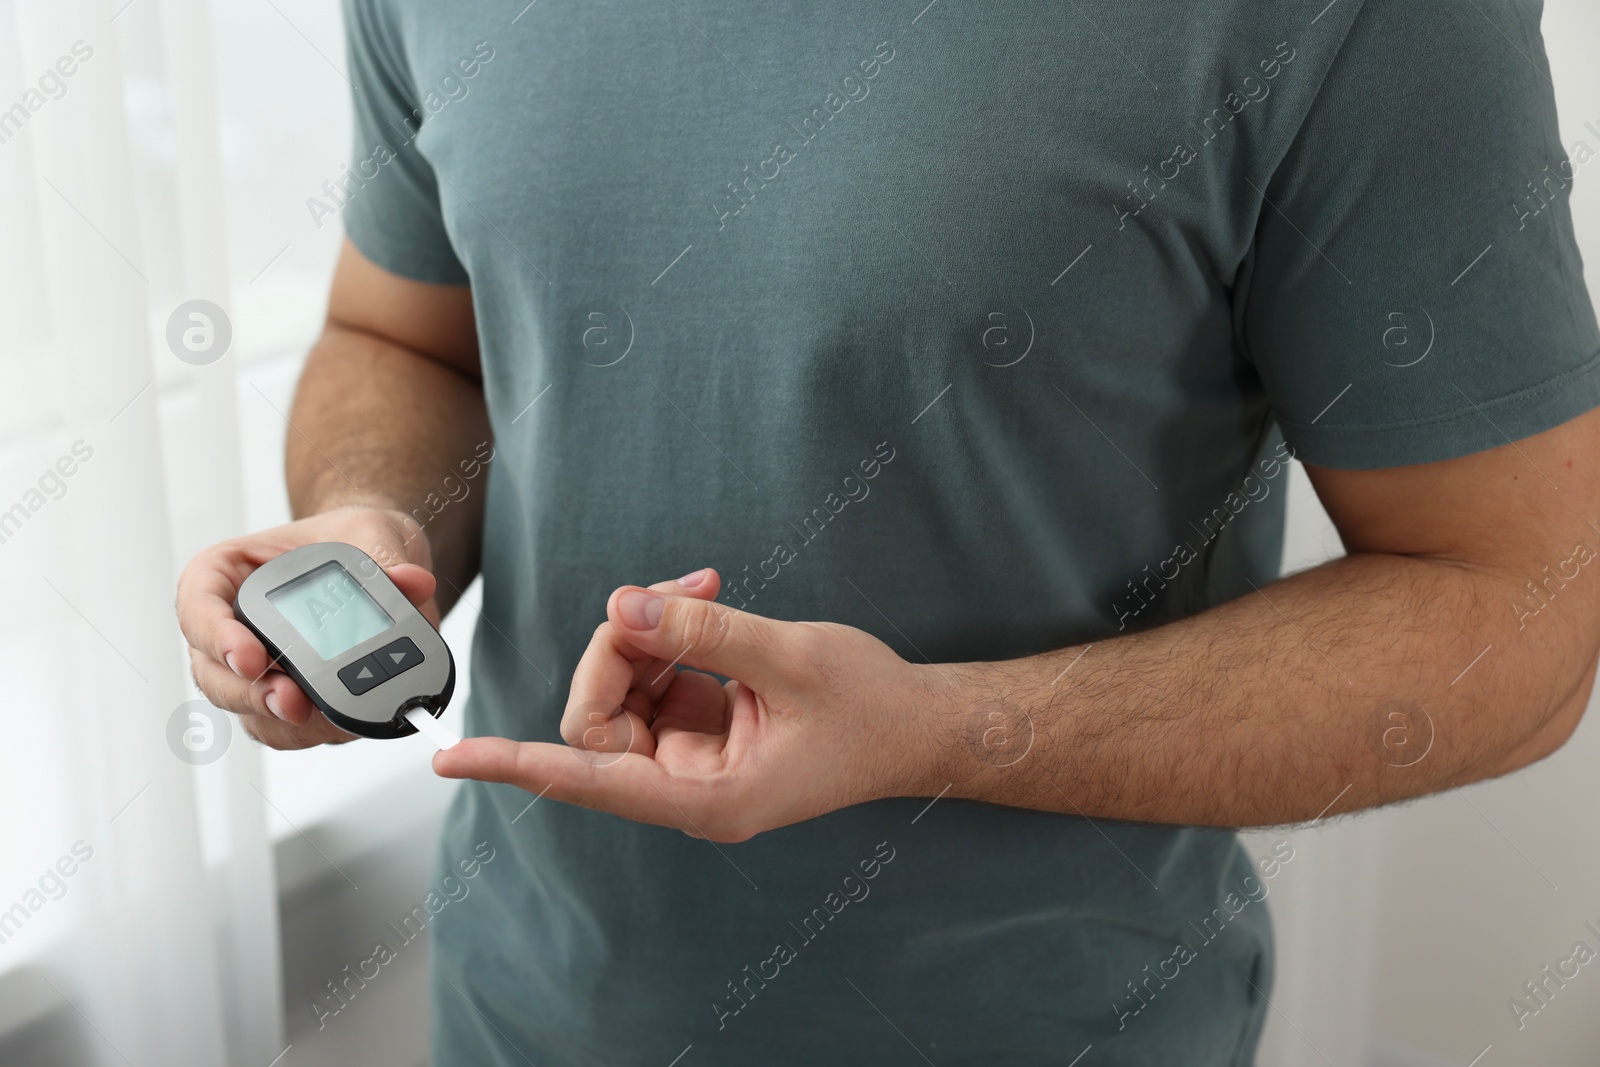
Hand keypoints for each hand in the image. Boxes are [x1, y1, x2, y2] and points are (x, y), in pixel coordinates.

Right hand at [176, 505, 437, 748]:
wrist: (378, 563)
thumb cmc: (352, 537)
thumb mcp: (369, 529)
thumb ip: (384, 553)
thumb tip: (413, 582)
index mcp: (227, 573)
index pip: (198, 605)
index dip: (216, 637)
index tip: (252, 658)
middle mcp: (231, 626)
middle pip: (213, 673)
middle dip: (251, 695)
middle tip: (292, 702)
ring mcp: (256, 669)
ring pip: (246, 710)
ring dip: (282, 721)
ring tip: (326, 716)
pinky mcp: (287, 698)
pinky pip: (284, 730)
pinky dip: (311, 732)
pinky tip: (343, 723)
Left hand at [434, 568, 933, 840]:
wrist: (917, 724)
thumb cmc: (869, 707)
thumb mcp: (792, 658)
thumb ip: (707, 632)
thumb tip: (625, 604)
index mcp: (709, 799)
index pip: (591, 779)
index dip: (519, 762)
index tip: (454, 755)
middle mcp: (688, 786)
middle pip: (599, 720)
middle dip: (620, 647)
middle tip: (672, 593)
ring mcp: (691, 757)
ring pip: (622, 693)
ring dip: (648, 632)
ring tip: (705, 588)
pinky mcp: (701, 726)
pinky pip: (654, 678)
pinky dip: (670, 636)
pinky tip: (707, 604)